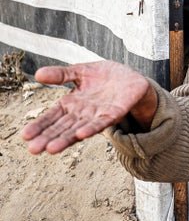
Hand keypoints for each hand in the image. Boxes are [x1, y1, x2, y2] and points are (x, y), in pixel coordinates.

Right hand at [20, 61, 156, 154]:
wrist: (131, 77)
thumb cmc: (104, 76)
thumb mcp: (80, 71)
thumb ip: (61, 75)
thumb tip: (37, 73)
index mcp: (72, 104)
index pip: (52, 116)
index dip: (40, 125)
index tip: (25, 135)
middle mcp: (82, 113)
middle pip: (62, 127)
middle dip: (48, 138)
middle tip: (33, 149)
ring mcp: (98, 115)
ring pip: (79, 129)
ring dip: (66, 139)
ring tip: (51, 148)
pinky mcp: (114, 113)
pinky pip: (102, 123)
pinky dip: (91, 129)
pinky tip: (81, 135)